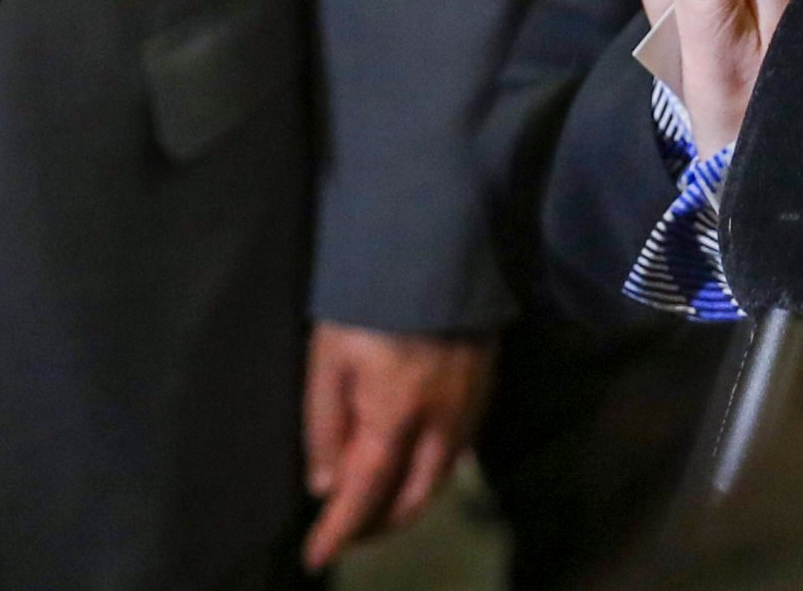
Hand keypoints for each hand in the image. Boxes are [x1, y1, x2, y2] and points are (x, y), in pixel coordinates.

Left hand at [299, 323, 490, 570]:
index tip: (317, 558)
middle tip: (348, 530)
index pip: (365, 493)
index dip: (341, 531)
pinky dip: (432, 469)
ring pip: (440, 476)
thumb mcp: (328, 359)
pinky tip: (413, 460)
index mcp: (395, 415)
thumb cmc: (371, 300)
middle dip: (380, 524)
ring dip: (408, 499)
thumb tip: (325, 485)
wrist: (440, 245)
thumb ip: (325, 425)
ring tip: (377, 501)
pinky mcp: (485, 385)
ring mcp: (469, 405)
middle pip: (414, 498)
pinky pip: (459, 447)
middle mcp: (440, 422)